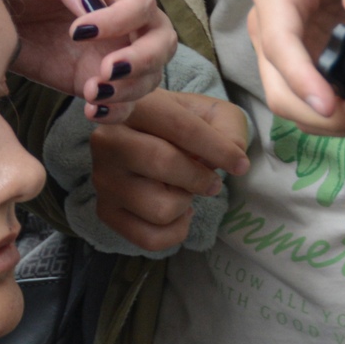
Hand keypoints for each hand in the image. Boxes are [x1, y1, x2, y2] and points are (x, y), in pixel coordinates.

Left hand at [0, 0, 175, 114]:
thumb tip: (91, 6)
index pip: (141, 0)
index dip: (119, 20)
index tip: (77, 32)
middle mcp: (127, 10)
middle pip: (161, 39)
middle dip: (142, 59)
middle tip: (105, 71)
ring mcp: (116, 46)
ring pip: (150, 73)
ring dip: (128, 89)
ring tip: (91, 93)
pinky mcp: (97, 76)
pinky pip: (124, 99)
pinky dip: (115, 111)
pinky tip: (91, 109)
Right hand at [90, 91, 250, 251]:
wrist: (144, 138)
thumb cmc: (179, 124)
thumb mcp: (209, 112)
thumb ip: (227, 127)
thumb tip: (233, 154)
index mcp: (133, 105)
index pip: (180, 127)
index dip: (217, 149)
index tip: (241, 165)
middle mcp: (108, 140)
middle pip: (163, 164)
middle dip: (200, 178)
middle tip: (212, 181)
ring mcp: (103, 179)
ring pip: (160, 208)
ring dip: (185, 203)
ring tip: (182, 190)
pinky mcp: (105, 211)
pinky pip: (150, 238)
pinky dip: (175, 231)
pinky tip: (176, 212)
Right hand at [246, 0, 344, 133]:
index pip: (278, 41)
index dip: (300, 78)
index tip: (329, 105)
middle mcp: (271, 21)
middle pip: (280, 86)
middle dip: (324, 112)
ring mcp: (288, 47)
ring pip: (296, 104)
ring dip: (337, 121)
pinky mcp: (309, 63)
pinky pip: (318, 102)